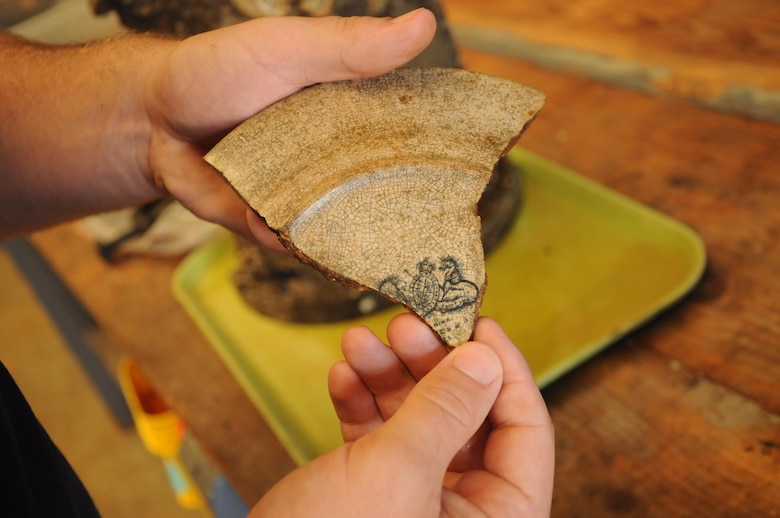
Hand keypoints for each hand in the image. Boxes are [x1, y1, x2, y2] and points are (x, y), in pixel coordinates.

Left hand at [0, 10, 434, 237]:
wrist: (149, 119)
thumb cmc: (221, 70)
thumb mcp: (288, 48)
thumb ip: (350, 47)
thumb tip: (423, 24)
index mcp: (351, 114)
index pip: (409, 134)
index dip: (443, 151)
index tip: (478, 170)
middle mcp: (336, 160)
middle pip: (386, 190)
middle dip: (415, 211)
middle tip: (452, 236)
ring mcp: (306, 196)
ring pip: (351, 226)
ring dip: (372, 241)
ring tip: (405, 262)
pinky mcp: (275, 226)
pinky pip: (304, 246)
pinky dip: (316, 253)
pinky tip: (334, 260)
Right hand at [250, 314, 554, 516]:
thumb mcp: (395, 472)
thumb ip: (446, 410)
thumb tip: (488, 358)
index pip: (526, 432)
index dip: (505, 370)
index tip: (478, 322)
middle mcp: (466, 511)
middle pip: (468, 417)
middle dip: (431, 366)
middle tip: (405, 325)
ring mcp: (419, 500)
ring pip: (420, 419)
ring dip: (388, 376)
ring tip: (359, 342)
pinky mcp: (378, 493)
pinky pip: (382, 436)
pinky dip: (362, 403)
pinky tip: (343, 376)